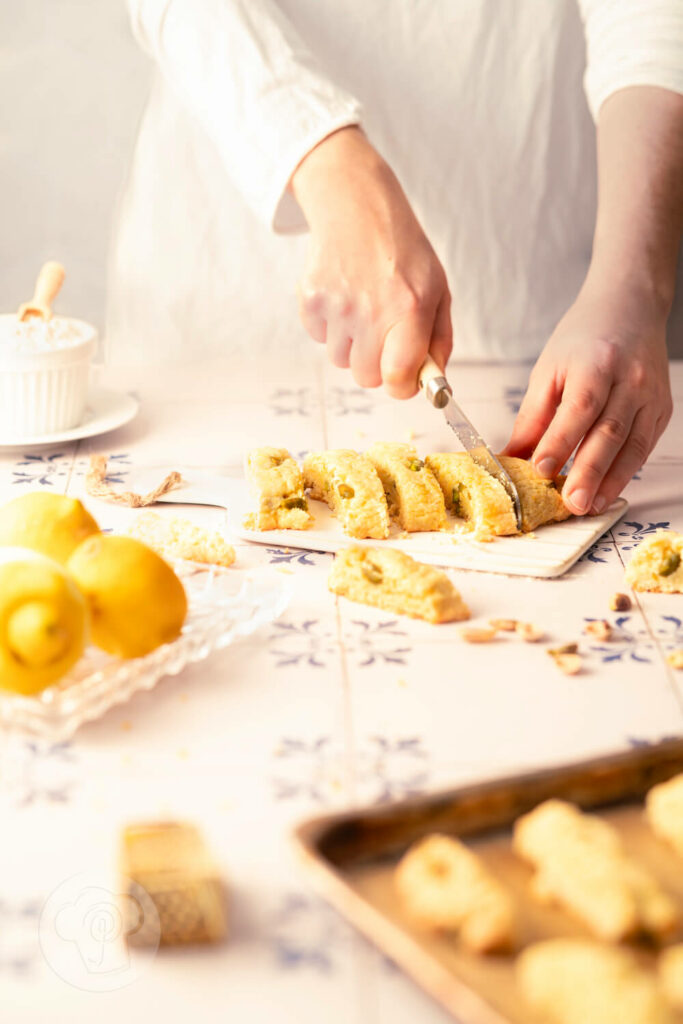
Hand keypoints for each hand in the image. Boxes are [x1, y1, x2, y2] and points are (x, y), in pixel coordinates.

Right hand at [290, 127, 451, 397]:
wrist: (355, 206)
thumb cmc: (402, 253)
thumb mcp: (437, 289)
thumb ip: (438, 340)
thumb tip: (433, 383)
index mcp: (410, 309)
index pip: (398, 378)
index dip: (402, 386)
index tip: (403, 378)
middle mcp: (371, 310)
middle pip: (366, 378)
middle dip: (376, 364)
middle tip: (382, 333)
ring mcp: (337, 306)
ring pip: (340, 361)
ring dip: (352, 344)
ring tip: (362, 308)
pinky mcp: (311, 299)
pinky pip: (319, 338)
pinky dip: (330, 326)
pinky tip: (342, 295)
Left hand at [503, 278, 672, 514]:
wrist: (630, 309)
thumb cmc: (584, 338)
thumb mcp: (548, 369)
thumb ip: (532, 416)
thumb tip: (511, 456)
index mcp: (595, 363)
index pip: (579, 408)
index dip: (560, 441)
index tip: (540, 470)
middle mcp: (629, 379)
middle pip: (609, 431)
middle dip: (589, 471)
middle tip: (572, 503)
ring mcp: (651, 395)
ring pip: (633, 444)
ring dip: (611, 481)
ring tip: (590, 506)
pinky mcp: (661, 409)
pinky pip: (645, 446)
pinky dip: (626, 471)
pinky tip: (608, 490)